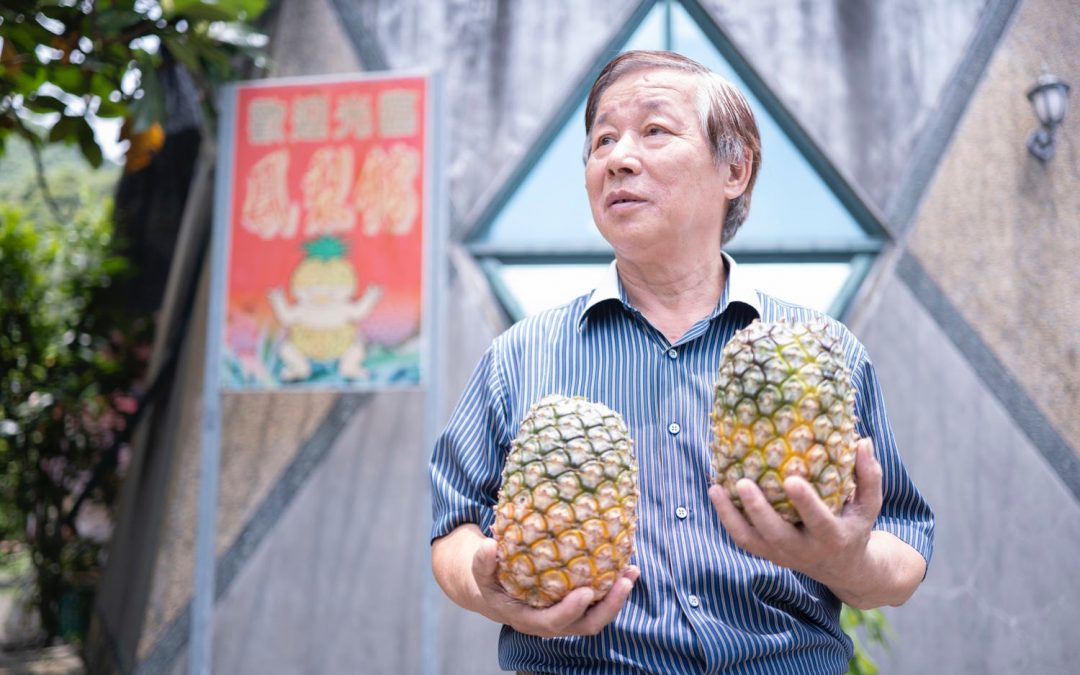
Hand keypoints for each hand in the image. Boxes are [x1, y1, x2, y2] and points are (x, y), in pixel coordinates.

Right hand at [470, 537, 639, 637]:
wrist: (494, 593)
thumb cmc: (489, 581)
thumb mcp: (479, 572)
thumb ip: (482, 562)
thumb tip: (489, 546)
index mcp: (527, 618)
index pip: (553, 622)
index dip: (571, 610)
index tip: (587, 592)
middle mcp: (551, 623)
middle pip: (586, 625)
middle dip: (610, 606)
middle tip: (624, 580)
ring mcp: (566, 616)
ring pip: (598, 616)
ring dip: (618, 596)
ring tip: (632, 570)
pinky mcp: (575, 607)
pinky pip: (599, 603)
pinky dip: (614, 588)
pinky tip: (625, 566)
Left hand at [708, 439, 882, 592]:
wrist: (845, 569)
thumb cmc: (855, 526)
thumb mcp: (869, 505)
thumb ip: (869, 475)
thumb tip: (863, 441)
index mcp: (832, 537)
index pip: (819, 520)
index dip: (805, 502)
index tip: (791, 479)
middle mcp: (805, 550)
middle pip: (776, 533)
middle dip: (758, 509)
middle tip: (742, 482)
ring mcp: (782, 554)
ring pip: (751, 540)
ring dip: (730, 515)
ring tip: (715, 488)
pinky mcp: (767, 554)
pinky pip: (742, 539)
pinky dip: (726, 518)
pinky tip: (716, 492)